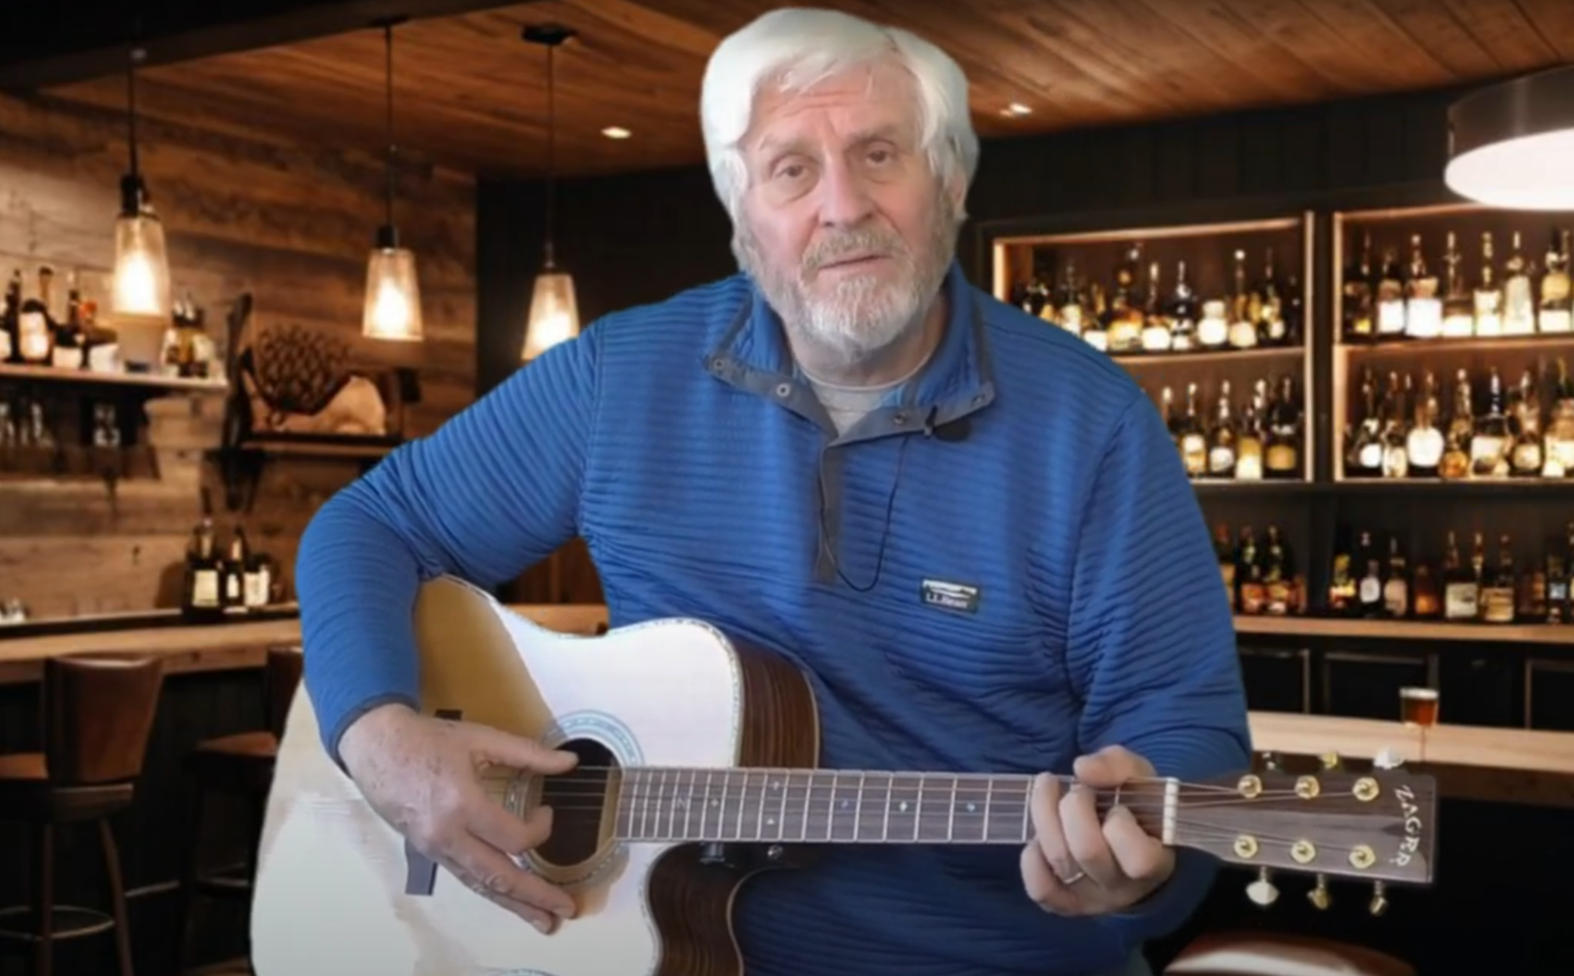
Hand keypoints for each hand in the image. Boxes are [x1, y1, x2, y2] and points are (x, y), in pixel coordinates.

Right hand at [338, 703, 579, 931]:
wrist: (376, 747)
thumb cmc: (428, 740)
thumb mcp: (481, 739)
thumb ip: (528, 753)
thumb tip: (570, 762)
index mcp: (461, 804)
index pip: (513, 838)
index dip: (541, 829)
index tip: (548, 811)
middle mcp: (447, 836)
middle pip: (498, 876)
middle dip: (535, 895)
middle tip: (565, 910)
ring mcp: (435, 849)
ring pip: (481, 885)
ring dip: (515, 904)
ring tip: (542, 921)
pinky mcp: (428, 853)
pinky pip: (465, 878)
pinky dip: (490, 891)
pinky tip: (508, 900)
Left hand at [1020, 745, 1173, 915]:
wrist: (1126, 843)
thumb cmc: (1136, 809)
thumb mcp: (1138, 778)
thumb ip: (1118, 766)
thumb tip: (1082, 769)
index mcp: (1154, 863)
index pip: (1138, 858)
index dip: (1120, 823)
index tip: (1118, 804)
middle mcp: (1122, 888)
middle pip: (1088, 851)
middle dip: (1074, 807)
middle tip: (1077, 790)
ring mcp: (1091, 899)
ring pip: (1059, 861)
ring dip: (1045, 816)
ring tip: (1048, 791)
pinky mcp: (1063, 903)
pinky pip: (1040, 888)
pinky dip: (1032, 859)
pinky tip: (1037, 836)